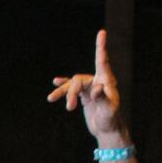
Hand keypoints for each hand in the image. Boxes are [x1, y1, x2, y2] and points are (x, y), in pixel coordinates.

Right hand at [46, 29, 126, 145]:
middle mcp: (98, 80)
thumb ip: (102, 98)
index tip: (102, 33)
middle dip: (71, 92)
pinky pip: (70, 87)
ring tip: (51, 99)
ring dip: (63, 93)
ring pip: (72, 85)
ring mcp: (89, 87)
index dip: (101, 47)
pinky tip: (55, 83)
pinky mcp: (83, 94)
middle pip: (79, 80)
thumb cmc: (111, 119)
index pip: (102, 61)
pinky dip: (62, 86)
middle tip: (69, 108)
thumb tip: (96, 87)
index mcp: (107, 81)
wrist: (107, 129)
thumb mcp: (108, 110)